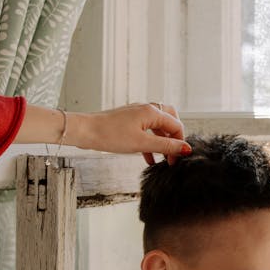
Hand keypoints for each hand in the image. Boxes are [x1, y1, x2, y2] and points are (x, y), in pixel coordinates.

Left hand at [70, 102, 188, 164]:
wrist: (85, 131)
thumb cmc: (110, 135)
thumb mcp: (141, 143)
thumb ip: (164, 146)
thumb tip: (184, 148)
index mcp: (152, 111)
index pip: (176, 125)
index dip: (179, 143)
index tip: (177, 159)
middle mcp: (146, 109)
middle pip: (170, 120)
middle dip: (173, 138)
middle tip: (173, 154)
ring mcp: (137, 114)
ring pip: (157, 126)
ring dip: (162, 142)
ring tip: (162, 159)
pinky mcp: (128, 121)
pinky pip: (145, 130)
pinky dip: (150, 142)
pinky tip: (148, 158)